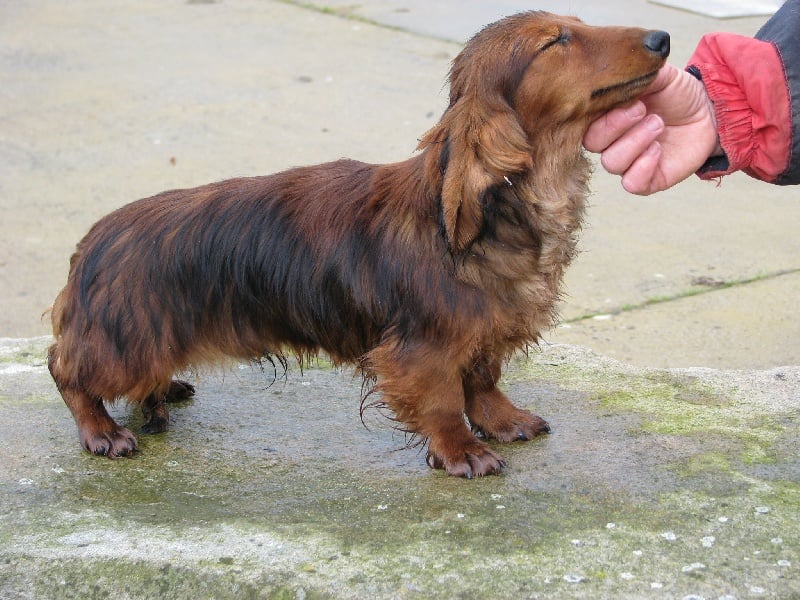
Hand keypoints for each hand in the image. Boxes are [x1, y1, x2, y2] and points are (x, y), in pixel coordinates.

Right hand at [583, 63, 719, 194]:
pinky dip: (643, 167)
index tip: (627, 98)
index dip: (600, 113)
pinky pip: (631, 183)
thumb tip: (617, 65)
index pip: (584, 122)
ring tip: (658, 125)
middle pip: (593, 143)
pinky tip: (659, 149)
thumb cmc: (677, 93)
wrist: (708, 111)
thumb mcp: (658, 74)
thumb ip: (636, 72)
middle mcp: (611, 141)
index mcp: (606, 116)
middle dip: (616, 125)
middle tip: (643, 110)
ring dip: (635, 142)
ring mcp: (628, 162)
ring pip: (612, 162)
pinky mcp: (646, 180)